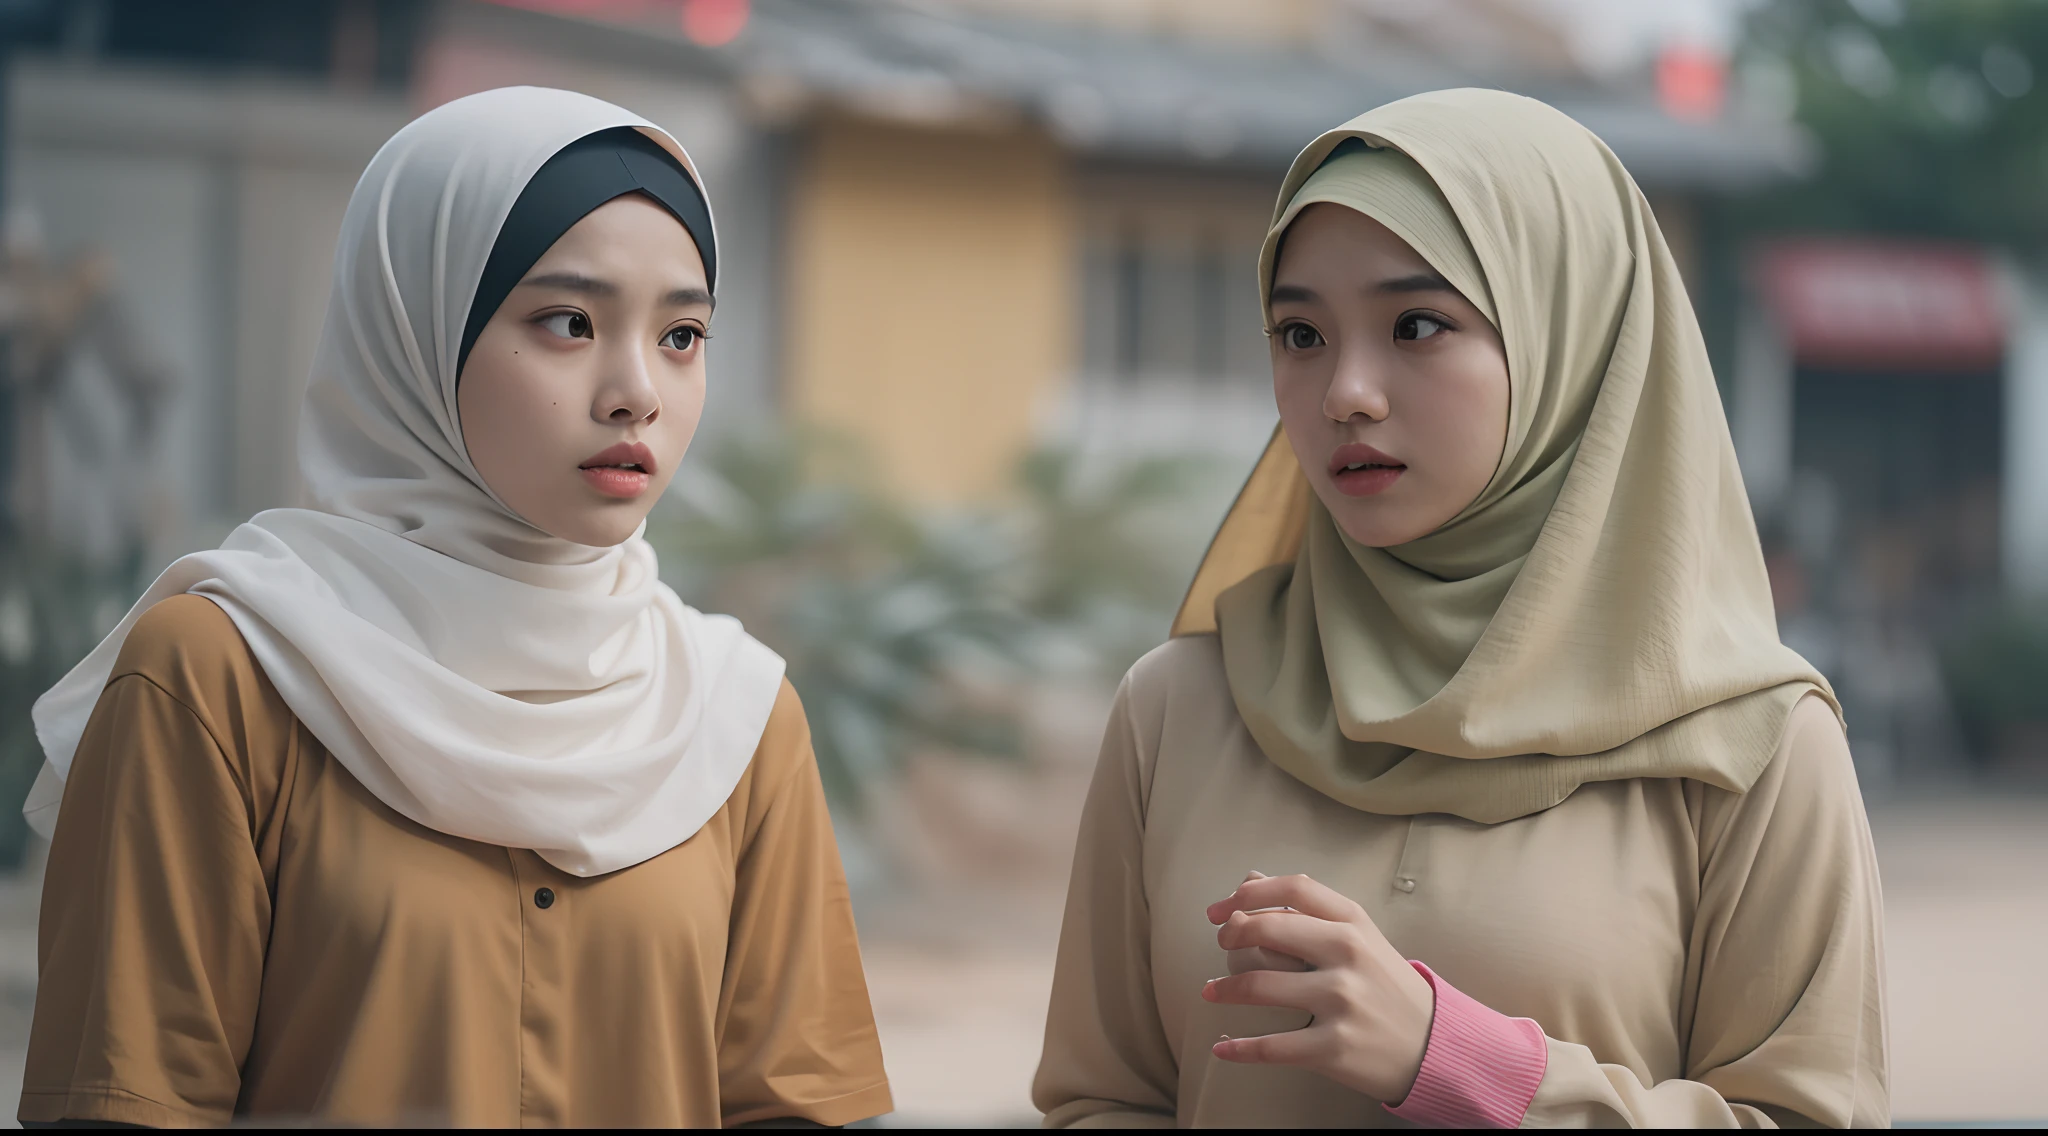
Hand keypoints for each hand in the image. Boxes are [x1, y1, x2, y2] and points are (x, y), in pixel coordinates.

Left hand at [1202, 872, 1435, 1103]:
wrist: (1435, 1044)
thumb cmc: (1387, 986)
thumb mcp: (1360, 938)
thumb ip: (1310, 911)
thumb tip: (1249, 881)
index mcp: (1354, 923)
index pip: (1293, 888)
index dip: (1247, 893)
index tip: (1220, 910)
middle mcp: (1347, 955)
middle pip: (1266, 930)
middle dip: (1231, 936)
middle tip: (1220, 946)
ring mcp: (1341, 1000)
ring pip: (1260, 986)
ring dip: (1223, 990)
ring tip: (1210, 991)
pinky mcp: (1334, 1047)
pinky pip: (1272, 1046)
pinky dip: (1239, 1049)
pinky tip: (1221, 1048)